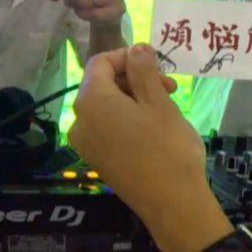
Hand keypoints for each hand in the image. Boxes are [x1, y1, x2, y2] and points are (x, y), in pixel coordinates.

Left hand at [69, 44, 232, 251]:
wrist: (172, 204)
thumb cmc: (168, 148)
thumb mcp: (159, 102)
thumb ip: (143, 70)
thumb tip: (136, 48)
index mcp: (91, 100)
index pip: (101, 62)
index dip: (129, 56)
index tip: (158, 65)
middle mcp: (79, 120)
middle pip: (102, 84)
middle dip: (134, 79)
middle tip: (169, 87)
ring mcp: (85, 143)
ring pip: (106, 107)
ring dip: (133, 99)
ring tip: (165, 107)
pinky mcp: (96, 160)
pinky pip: (106, 128)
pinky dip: (126, 119)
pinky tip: (152, 128)